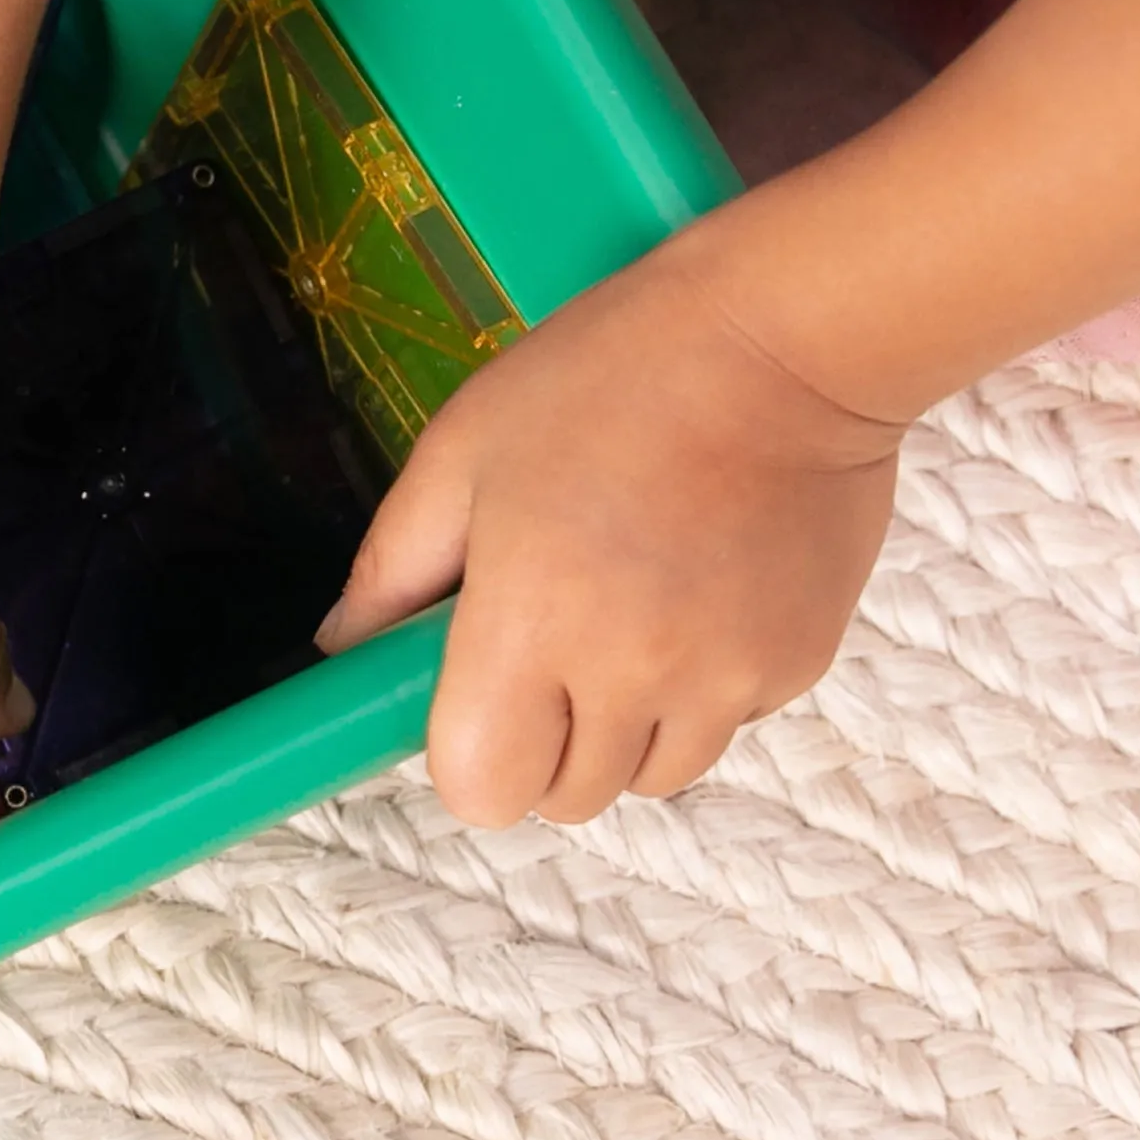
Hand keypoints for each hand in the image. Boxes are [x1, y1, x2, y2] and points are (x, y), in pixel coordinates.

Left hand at [319, 234, 903, 822]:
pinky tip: (696, 597)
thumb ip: (392, 569)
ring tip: (624, 622)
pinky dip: (700, 691)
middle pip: (567, 798)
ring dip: (623, 731)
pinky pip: (726, 725)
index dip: (468, 757)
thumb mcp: (462, 453)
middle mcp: (632, 673)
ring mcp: (726, 678)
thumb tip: (343, 648)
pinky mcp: (796, 666)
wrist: (782, 341)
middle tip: (545, 649)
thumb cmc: (603, 380)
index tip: (472, 697)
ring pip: (651, 777)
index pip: (483, 788)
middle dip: (541, 747)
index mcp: (531, 622)